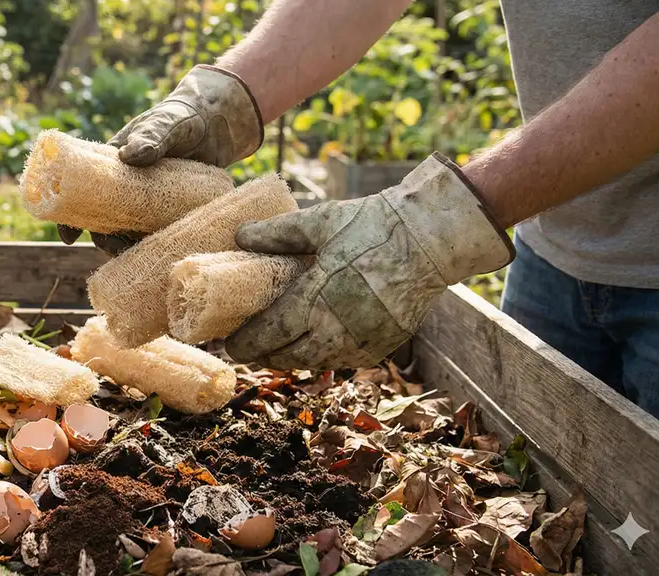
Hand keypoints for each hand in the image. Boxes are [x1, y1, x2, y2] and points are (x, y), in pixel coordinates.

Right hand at [59, 65, 263, 254]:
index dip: (70, 215)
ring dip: (128, 248)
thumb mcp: (166, 123)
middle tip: (113, 249)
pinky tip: (161, 254)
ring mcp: (147, 203)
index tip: (69, 236)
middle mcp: (124, 188)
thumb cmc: (181, 118)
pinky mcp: (169, 212)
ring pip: (129, 232)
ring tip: (138, 255)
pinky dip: (156, 245)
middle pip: (104, 221)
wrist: (216, 127)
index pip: (82, 192)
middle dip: (103, 240)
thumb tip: (131, 156)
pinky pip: (157, 234)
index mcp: (111, 165)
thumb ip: (152, 136)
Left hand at [224, 153, 514, 369]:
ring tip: (275, 347)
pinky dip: (322, 356)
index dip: (245, 344)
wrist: (430, 242)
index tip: (228, 345)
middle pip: (287, 358)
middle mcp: (337, 331)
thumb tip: (239, 237)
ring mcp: (361, 344)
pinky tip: (312, 343)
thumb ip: (276, 233)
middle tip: (246, 348)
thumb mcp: (319, 222)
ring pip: (314, 363)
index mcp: (316, 300)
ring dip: (291, 358)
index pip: (269, 335)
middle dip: (263, 356)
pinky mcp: (380, 348)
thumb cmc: (372, 226)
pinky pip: (341, 362)